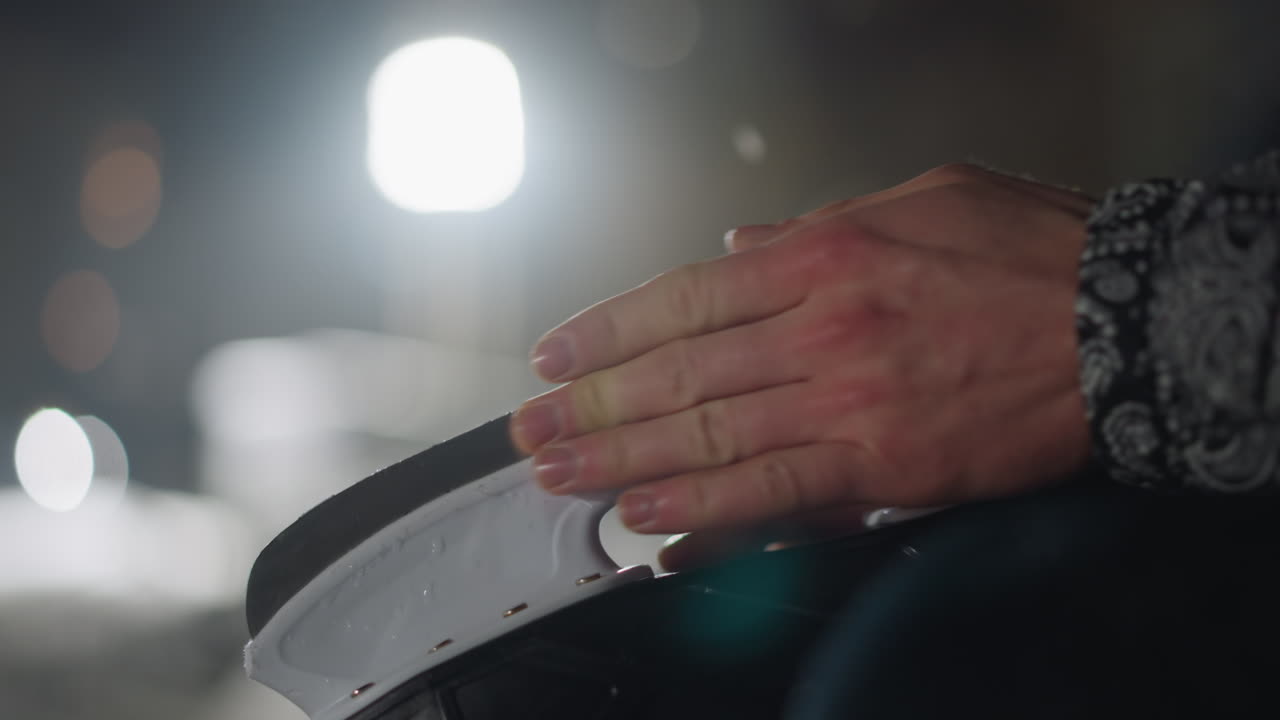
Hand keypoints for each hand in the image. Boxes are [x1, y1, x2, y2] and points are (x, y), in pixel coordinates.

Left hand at [511, 164, 1093, 568]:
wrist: (1130, 322)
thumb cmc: (1030, 252)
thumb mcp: (922, 199)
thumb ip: (817, 226)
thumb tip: (740, 245)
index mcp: (824, 253)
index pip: (685, 295)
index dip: (609, 330)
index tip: (554, 354)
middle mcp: (821, 325)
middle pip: (678, 372)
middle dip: (592, 405)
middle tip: (530, 431)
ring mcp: (849, 398)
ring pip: (709, 435)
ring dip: (622, 460)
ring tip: (560, 477)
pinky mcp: (886, 463)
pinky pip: (777, 492)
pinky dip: (706, 509)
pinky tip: (649, 520)